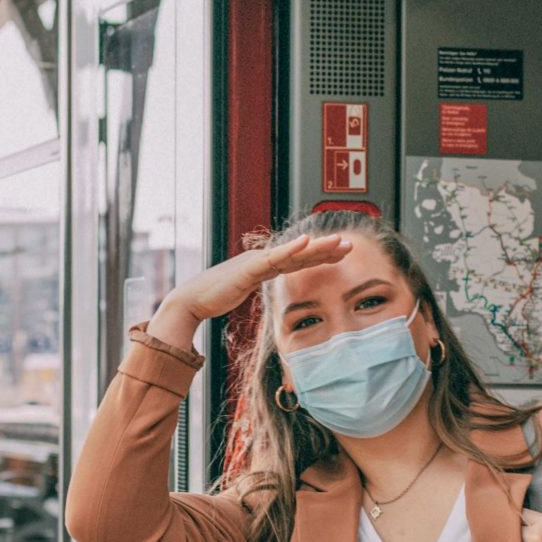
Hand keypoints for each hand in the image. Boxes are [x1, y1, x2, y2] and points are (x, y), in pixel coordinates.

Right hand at [148, 233, 354, 348]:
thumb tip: (266, 292)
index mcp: (262, 265)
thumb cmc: (213, 297)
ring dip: (316, 247)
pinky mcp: (248, 269)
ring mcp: (256, 262)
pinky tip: (306, 243)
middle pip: (300, 253)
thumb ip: (255, 286)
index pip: (297, 259)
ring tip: (338, 241)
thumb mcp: (242, 291)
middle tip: (350, 244)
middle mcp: (262, 259)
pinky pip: (274, 259)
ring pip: (292, 253)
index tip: (341, 253)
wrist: (191, 300)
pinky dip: (291, 250)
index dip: (320, 255)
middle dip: (326, 248)